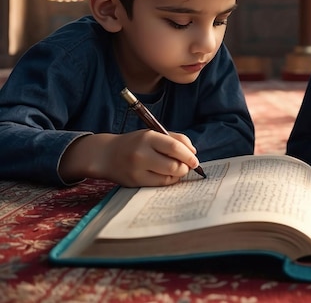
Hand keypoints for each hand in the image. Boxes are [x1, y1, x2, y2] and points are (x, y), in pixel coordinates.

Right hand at [59, 130, 199, 186]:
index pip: (175, 148)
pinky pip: (160, 184)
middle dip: (186, 167)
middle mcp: (142, 154)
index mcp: (148, 138)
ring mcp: (137, 170)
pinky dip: (169, 180)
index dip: (189, 155)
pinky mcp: (135, 182)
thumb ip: (174, 139)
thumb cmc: (135, 143)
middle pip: (173, 165)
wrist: (106, 155)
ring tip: (178, 169)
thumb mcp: (152, 134)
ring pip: (168, 177)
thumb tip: (193, 152)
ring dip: (179, 174)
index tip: (195, 160)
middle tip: (188, 166)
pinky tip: (169, 175)